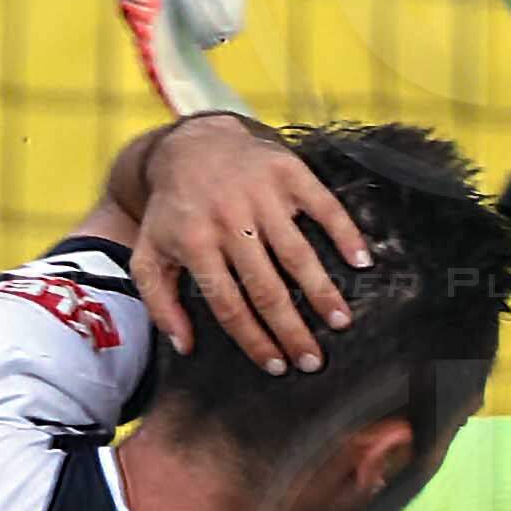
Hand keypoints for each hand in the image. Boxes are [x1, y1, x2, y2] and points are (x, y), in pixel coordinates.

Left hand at [126, 110, 366, 376]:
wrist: (191, 143)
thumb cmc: (174, 209)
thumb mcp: (149, 251)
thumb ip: (159, 301)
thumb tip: (184, 346)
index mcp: (194, 242)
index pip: (228, 303)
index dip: (254, 339)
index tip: (277, 366)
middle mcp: (228, 219)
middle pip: (266, 286)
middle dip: (292, 329)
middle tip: (314, 360)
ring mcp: (259, 194)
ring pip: (296, 252)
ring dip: (322, 290)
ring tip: (341, 322)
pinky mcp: (286, 172)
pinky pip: (322, 206)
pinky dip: (344, 233)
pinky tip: (362, 261)